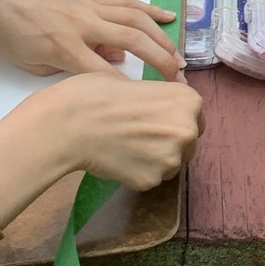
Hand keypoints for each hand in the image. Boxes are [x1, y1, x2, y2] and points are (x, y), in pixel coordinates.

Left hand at [0, 0, 183, 80]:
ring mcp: (88, 7)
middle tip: (178, 81)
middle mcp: (83, 25)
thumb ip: (69, 68)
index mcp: (64, 48)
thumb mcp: (30, 64)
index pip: (105, 74)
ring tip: (179, 55)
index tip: (149, 106)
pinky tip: (166, 17)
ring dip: (161, 37)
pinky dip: (148, 10)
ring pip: (135, 19)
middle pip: (132, 42)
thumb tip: (109, 63)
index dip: (129, 92)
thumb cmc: (3, 34)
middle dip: (159, 62)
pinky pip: (124, 3)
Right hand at [46, 71, 203, 190]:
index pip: (195, 116)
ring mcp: (171, 159)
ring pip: (170, 163)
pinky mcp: (152, 181)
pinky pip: (151, 178)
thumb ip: (158, 99)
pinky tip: (118, 159)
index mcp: (187, 101)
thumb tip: (160, 109)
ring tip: (126, 147)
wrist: (69, 123)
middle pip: (187, 142)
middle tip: (140, 135)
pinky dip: (138, 172)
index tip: (159, 120)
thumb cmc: (96, 94)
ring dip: (155, 158)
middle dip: (169, 140)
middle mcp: (187, 130)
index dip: (175, 118)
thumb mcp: (136, 84)